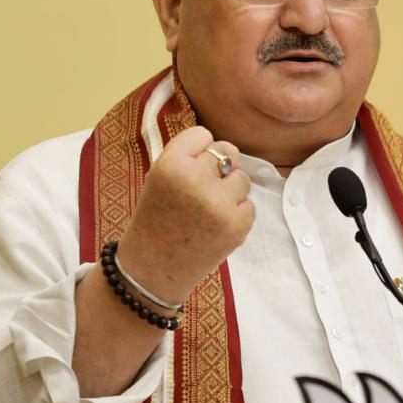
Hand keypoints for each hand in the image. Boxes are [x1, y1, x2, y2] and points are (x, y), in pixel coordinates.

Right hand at [117, 126, 253, 305]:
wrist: (153, 268)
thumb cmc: (157, 218)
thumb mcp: (158, 177)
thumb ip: (189, 157)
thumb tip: (228, 151)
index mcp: (170, 165)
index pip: (203, 134)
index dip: (198, 152)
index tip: (188, 169)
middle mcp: (195, 180)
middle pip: (227, 151)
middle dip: (219, 167)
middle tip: (201, 189)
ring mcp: (219, 204)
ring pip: (242, 177)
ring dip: (230, 190)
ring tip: (207, 209)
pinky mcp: (237, 225)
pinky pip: (249, 204)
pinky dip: (236, 214)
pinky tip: (215, 227)